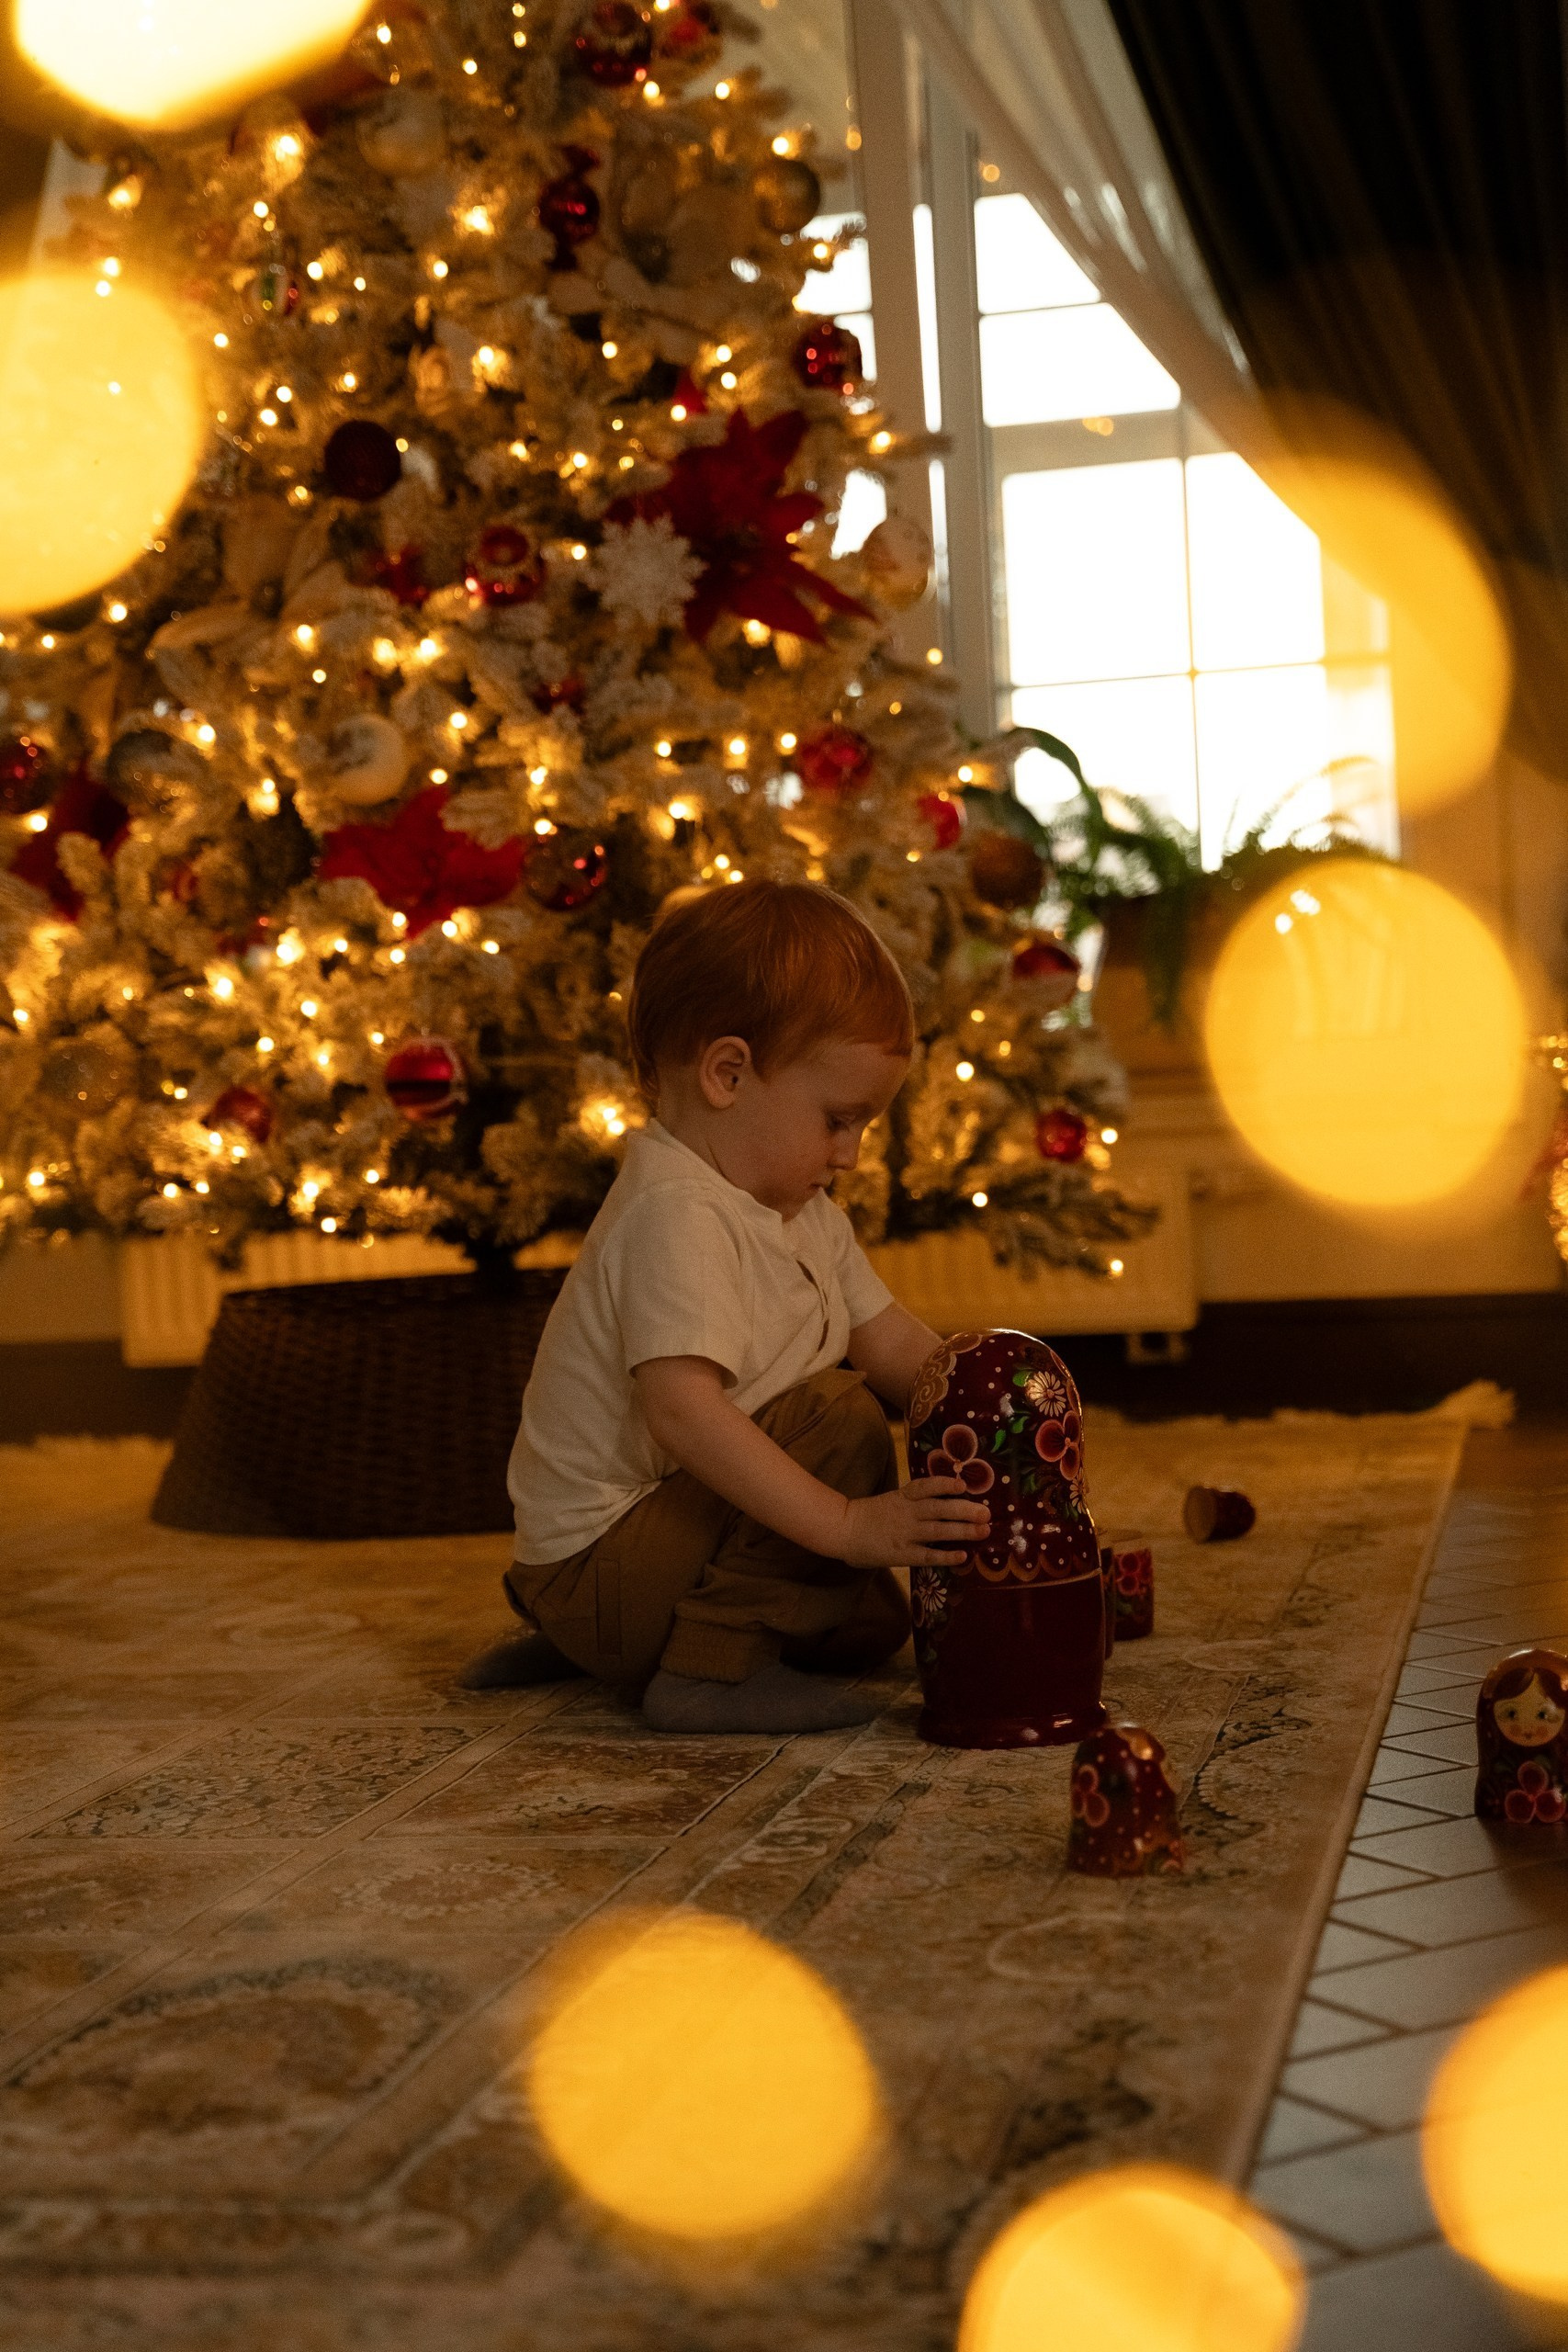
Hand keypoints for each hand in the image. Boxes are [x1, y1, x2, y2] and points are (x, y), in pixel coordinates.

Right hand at [839, 1476, 991, 1568]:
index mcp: (902, 1497)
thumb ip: (913, 1501)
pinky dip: (945, 1555)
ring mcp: (904, 1533)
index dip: (945, 1485)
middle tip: (986, 1513)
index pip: (926, 1487)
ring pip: (938, 1530)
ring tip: (983, 1532)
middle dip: (965, 1510)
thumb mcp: (892, 1500)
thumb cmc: (869, 1514)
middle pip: (939, 1508)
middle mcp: (906, 1513)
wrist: (843, 1530)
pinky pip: (927, 1555)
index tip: (963, 1485)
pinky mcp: (901, 1553)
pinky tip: (962, 1556)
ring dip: (963, 1531)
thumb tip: (945, 1499)